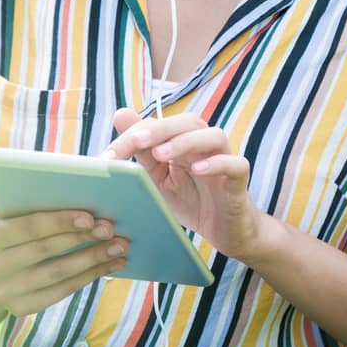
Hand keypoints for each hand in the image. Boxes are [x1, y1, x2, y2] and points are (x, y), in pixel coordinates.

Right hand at [0, 203, 129, 316]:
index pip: (29, 228)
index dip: (60, 222)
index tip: (90, 216)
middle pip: (47, 252)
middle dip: (83, 239)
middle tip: (113, 228)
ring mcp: (7, 291)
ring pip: (58, 275)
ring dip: (93, 261)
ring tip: (120, 248)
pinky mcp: (21, 308)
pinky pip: (61, 292)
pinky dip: (87, 278)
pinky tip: (109, 266)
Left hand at [100, 107, 267, 261]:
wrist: (226, 232)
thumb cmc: (191, 202)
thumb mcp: (159, 180)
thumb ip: (142, 151)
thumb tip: (120, 113)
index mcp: (183, 142)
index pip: (157, 127)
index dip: (132, 136)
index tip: (107, 156)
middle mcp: (205, 145)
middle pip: (186, 122)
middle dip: (158, 130)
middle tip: (135, 142)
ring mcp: (224, 159)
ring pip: (213, 136)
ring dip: (185, 142)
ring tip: (161, 154)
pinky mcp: (240, 179)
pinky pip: (235, 164)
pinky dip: (217, 163)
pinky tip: (198, 170)